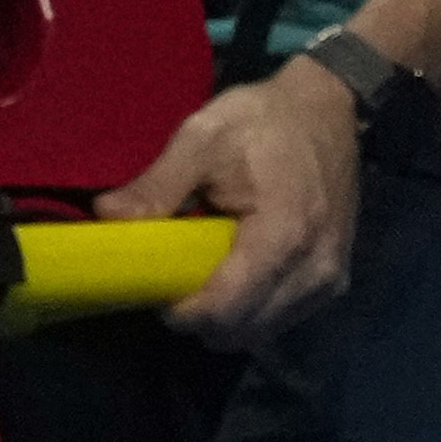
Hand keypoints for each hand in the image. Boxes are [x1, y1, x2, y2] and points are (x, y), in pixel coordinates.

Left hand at [107, 55, 358, 341]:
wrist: (328, 109)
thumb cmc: (264, 120)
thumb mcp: (202, 137)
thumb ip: (158, 185)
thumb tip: (106, 216)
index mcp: (283, 234)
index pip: (226, 308)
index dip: (183, 312)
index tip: (156, 291)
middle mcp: (315, 268)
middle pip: (242, 330)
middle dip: (200, 318)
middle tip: (173, 282)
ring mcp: (330, 279)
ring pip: (261, 332)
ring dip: (225, 318)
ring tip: (201, 277)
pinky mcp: (334, 281)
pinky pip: (282, 319)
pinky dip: (251, 311)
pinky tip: (233, 277)